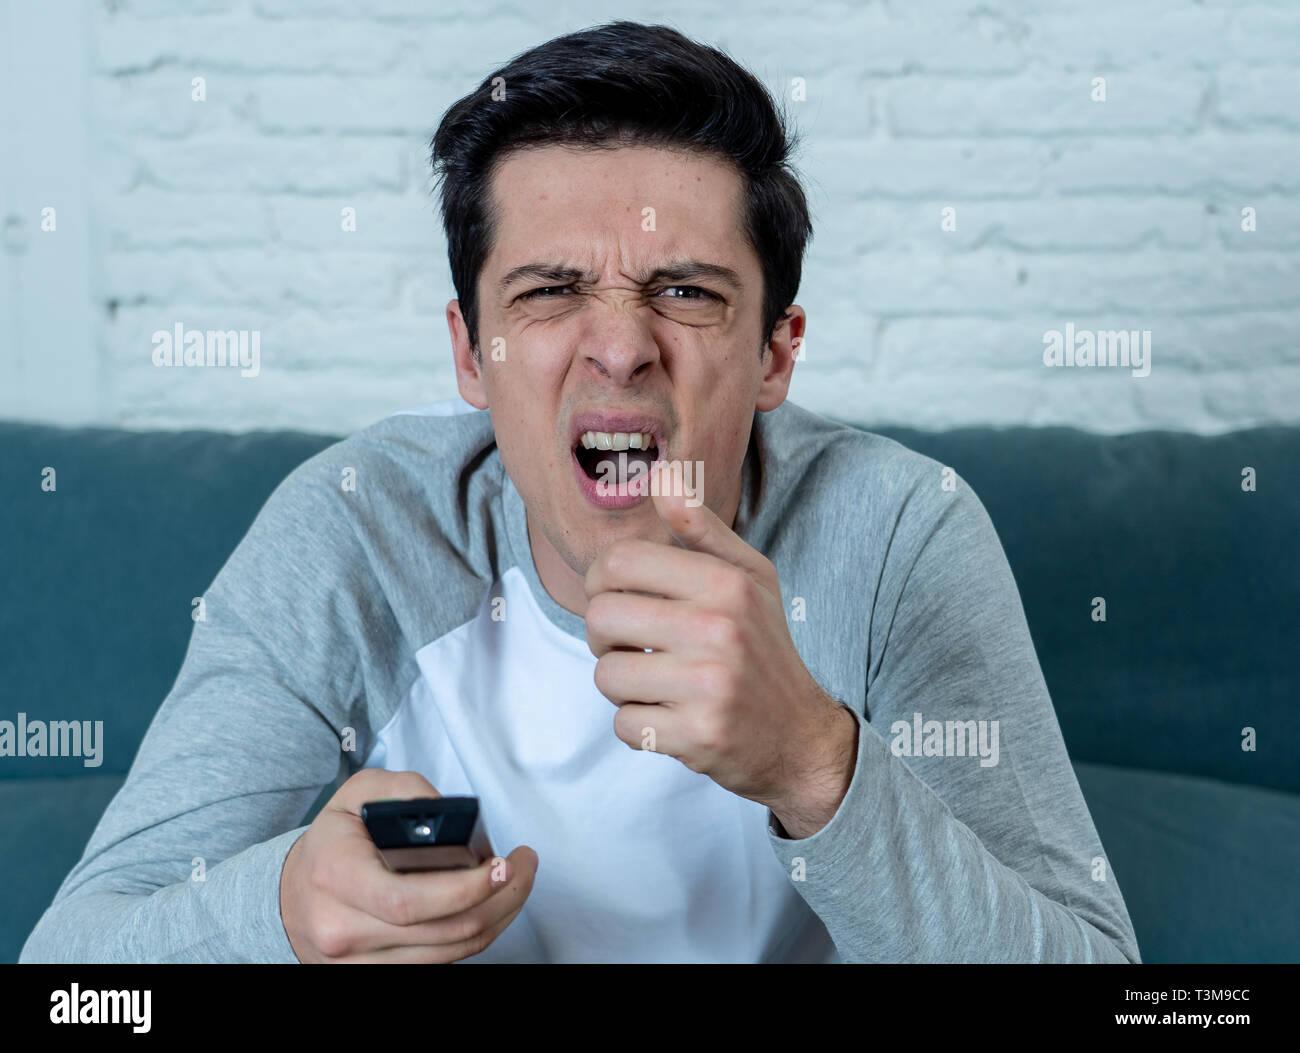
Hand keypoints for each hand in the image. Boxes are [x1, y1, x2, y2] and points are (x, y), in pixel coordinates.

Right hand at [279, 768, 538, 962]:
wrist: (293, 895)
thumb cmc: (333, 841)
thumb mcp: (358, 793)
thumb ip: (406, 790)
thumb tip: (452, 812)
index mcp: (335, 876)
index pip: (408, 900)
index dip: (464, 889)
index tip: (502, 864)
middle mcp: (343, 929)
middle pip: (442, 931)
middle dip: (501, 898)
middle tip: (526, 866)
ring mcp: (358, 963)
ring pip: (449, 952)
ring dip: (497, 917)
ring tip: (516, 882)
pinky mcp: (376, 976)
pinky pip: (440, 963)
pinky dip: (473, 935)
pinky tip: (488, 906)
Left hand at [583, 462, 857, 833]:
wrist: (799, 735)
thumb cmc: (763, 647)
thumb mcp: (748, 577)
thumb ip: (701, 527)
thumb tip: (660, 476)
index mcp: (725, 583)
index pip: (618, 563)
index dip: (600, 580)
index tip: (615, 596)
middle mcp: (719, 630)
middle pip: (601, 618)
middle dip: (602, 635)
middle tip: (628, 643)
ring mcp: (709, 687)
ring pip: (606, 674)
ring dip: (620, 682)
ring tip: (654, 680)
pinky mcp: (697, 736)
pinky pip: (623, 723)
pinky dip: (638, 724)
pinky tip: (669, 715)